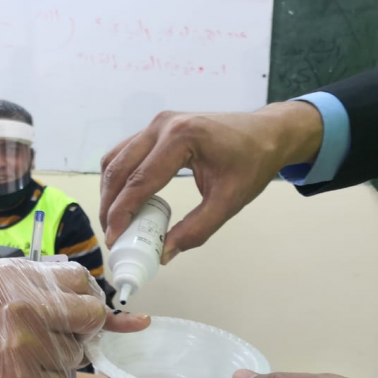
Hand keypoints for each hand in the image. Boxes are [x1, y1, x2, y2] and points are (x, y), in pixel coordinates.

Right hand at [0, 259, 149, 377]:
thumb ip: (26, 285)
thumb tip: (74, 294)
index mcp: (14, 277)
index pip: (78, 279)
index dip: (85, 298)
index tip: (82, 312)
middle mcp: (26, 305)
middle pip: (90, 317)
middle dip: (82, 333)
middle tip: (62, 343)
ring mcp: (29, 344)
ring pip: (75, 357)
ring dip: (58, 367)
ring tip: (23, 367)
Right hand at [99, 103, 322, 262]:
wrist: (266, 133)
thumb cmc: (253, 163)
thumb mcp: (229, 201)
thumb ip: (197, 229)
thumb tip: (164, 253)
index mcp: (182, 138)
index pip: (140, 181)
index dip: (122, 213)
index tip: (113, 239)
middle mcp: (162, 125)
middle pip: (119, 169)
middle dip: (110, 205)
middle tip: (111, 235)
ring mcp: (157, 123)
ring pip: (116, 159)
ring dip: (110, 191)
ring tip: (114, 221)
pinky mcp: (156, 127)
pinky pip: (124, 152)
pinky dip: (119, 178)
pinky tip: (124, 200)